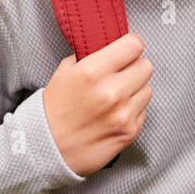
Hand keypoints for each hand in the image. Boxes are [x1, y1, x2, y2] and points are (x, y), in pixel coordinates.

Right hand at [42, 32, 152, 176]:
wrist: (47, 148)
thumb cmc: (53, 111)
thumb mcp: (63, 73)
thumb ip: (88, 57)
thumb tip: (107, 48)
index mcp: (94, 71)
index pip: (134, 45)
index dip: (130, 46)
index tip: (126, 50)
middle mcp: (112, 91)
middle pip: (146, 66)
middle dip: (134, 68)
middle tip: (120, 74)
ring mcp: (123, 114)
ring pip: (147, 89)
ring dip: (135, 90)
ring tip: (115, 97)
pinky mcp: (130, 132)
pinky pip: (143, 111)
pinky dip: (133, 110)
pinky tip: (114, 114)